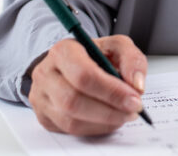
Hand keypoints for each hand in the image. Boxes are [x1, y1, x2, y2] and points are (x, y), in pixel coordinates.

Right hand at [28, 34, 147, 135]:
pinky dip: (94, 128)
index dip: (111, 91)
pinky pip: (69, 130)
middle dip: (109, 110)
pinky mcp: (43, 115)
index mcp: (63, 51)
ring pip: (71, 120)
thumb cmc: (93, 55)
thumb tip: (136, 85)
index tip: (134, 98)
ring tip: (124, 115)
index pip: (84, 75)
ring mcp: (41, 96)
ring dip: (104, 122)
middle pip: (74, 100)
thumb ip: (132, 59)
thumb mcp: (116, 46)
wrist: (70, 64)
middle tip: (133, 110)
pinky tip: (109, 120)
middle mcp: (46, 73)